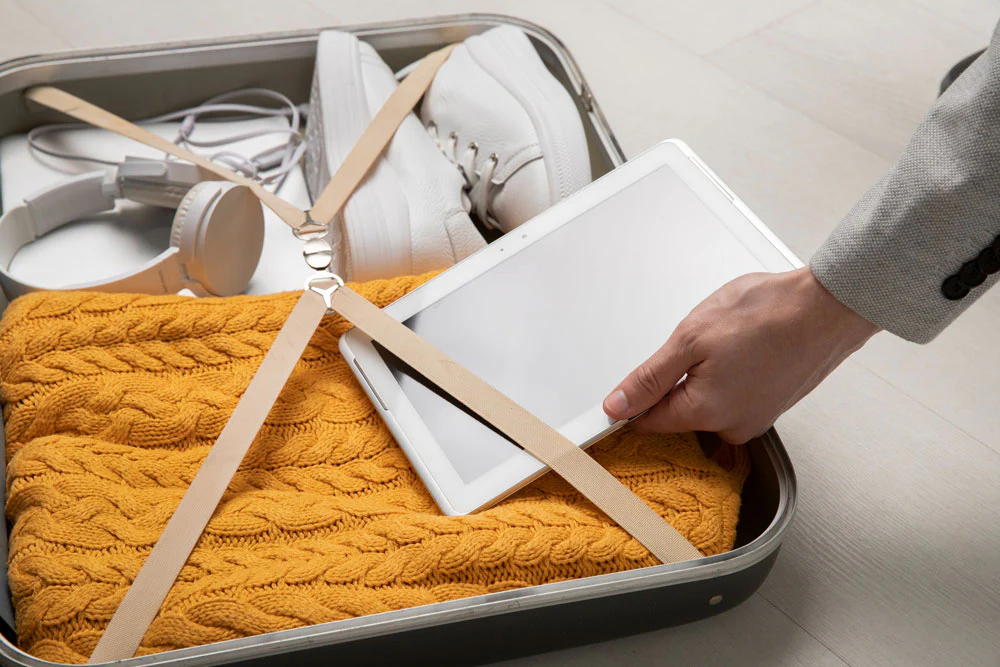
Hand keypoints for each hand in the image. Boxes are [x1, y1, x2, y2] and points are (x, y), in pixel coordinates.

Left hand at [603, 267, 878, 442]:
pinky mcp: (772, 405)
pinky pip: (734, 394)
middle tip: (695, 344)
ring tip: (727, 341)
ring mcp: (756, 417)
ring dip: (704, 375)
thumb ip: (649, 378)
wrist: (828, 308)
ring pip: (708, 402)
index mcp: (705, 414)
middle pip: (679, 412)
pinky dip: (730, 373)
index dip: (630, 403)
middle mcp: (732, 427)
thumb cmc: (766, 315)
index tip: (626, 387)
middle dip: (675, 380)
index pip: (648, 423)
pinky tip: (744, 348)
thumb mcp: (690, 339)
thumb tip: (617, 406)